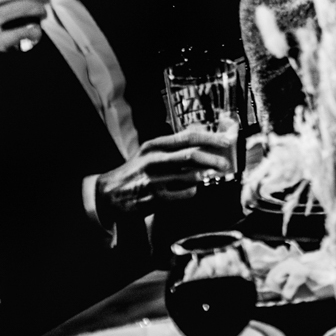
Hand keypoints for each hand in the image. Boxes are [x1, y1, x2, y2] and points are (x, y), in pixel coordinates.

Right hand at [95, 127, 235, 219]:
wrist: (109, 193)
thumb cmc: (136, 171)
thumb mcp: (150, 152)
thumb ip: (174, 147)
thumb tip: (204, 139)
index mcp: (155, 146)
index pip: (188, 137)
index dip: (210, 139)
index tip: (226, 142)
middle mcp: (154, 160)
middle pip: (192, 156)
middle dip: (214, 160)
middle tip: (226, 164)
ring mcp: (155, 179)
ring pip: (191, 176)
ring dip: (203, 177)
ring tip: (207, 176)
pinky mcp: (156, 198)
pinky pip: (185, 194)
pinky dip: (192, 191)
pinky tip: (190, 190)